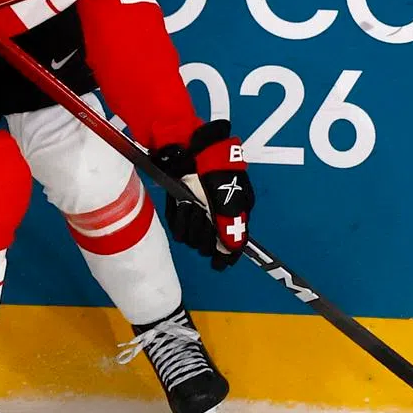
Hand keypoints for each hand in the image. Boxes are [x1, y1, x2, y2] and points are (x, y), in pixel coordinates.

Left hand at [152, 119, 254, 270]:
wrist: (189, 147)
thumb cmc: (214, 166)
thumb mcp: (230, 195)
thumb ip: (232, 223)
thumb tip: (234, 249)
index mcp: (234, 213)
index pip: (231, 245)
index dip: (226, 256)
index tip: (218, 264)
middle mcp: (215, 217)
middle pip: (209, 246)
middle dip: (205, 236)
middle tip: (204, 219)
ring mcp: (197, 214)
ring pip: (191, 240)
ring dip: (191, 226)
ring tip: (192, 206)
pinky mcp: (179, 209)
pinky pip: (177, 229)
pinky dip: (179, 220)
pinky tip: (182, 205)